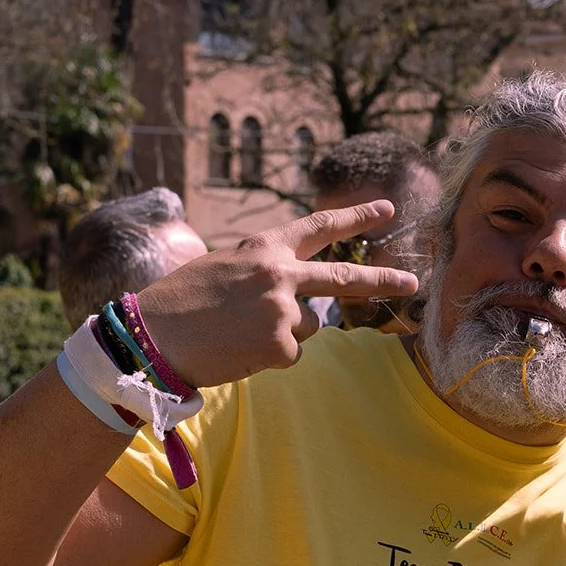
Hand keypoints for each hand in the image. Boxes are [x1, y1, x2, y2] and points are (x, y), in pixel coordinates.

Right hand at [132, 202, 418, 387]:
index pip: (319, 227)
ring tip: (239, 332)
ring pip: (309, 327)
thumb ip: (266, 271)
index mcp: (265, 248)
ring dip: (282, 334)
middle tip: (413, 282)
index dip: (356, 217)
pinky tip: (239, 350)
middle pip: (344, 277)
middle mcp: (281, 273)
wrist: (152, 336)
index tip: (388, 208)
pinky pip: (291, 354)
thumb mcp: (224, 266)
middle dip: (383, 279)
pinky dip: (269, 357)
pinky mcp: (281, 344)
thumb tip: (299, 295)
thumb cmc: (181, 301)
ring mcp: (284, 309)